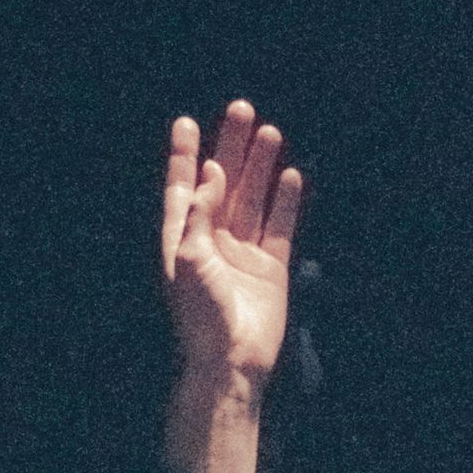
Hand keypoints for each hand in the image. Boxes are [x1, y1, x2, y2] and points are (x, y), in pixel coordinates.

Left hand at [160, 100, 304, 388]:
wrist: (232, 362)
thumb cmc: (201, 316)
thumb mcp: (188, 259)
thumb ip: (198, 214)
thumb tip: (210, 173)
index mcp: (183, 240)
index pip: (182, 189)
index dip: (184, 156)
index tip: (185, 123)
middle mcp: (212, 242)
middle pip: (222, 184)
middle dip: (230, 148)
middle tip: (240, 110)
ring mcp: (243, 254)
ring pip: (253, 199)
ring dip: (260, 167)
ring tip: (269, 132)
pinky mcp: (271, 269)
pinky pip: (280, 226)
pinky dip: (285, 201)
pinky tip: (290, 176)